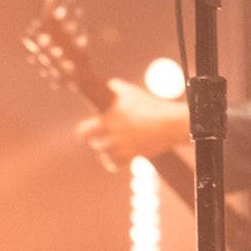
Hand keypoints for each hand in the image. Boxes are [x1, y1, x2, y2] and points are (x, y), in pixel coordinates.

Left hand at [74, 80, 189, 171]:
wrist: (169, 123)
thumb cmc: (150, 105)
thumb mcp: (131, 91)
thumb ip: (116, 87)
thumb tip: (108, 86)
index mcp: (109, 118)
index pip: (83, 131)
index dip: (81, 132)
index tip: (82, 133)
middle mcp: (113, 134)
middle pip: (94, 143)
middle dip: (95, 140)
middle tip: (97, 137)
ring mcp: (122, 147)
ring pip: (104, 155)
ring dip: (105, 150)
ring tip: (109, 145)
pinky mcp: (131, 155)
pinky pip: (115, 164)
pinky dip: (114, 162)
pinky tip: (115, 158)